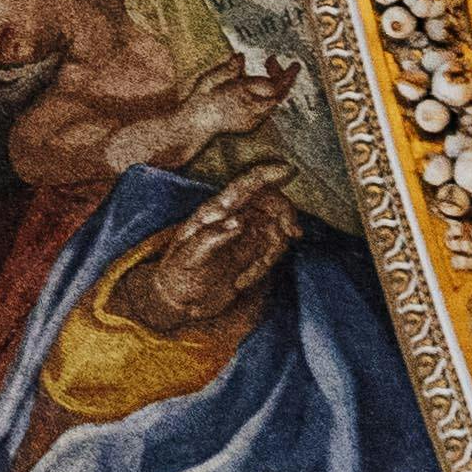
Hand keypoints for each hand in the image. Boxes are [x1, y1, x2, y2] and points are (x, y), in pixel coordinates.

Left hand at [138, 164, 305, 321]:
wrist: (180, 302)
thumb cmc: (177, 275)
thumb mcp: (188, 259)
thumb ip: (211, 239)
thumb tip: (238, 221)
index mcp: (213, 212)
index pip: (243, 187)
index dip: (265, 175)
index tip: (289, 169)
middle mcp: (232, 217)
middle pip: (270, 201)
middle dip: (286, 212)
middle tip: (293, 233)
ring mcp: (245, 234)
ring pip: (277, 227)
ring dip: (274, 251)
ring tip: (246, 277)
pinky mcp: (253, 253)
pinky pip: (272, 251)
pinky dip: (264, 268)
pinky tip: (241, 283)